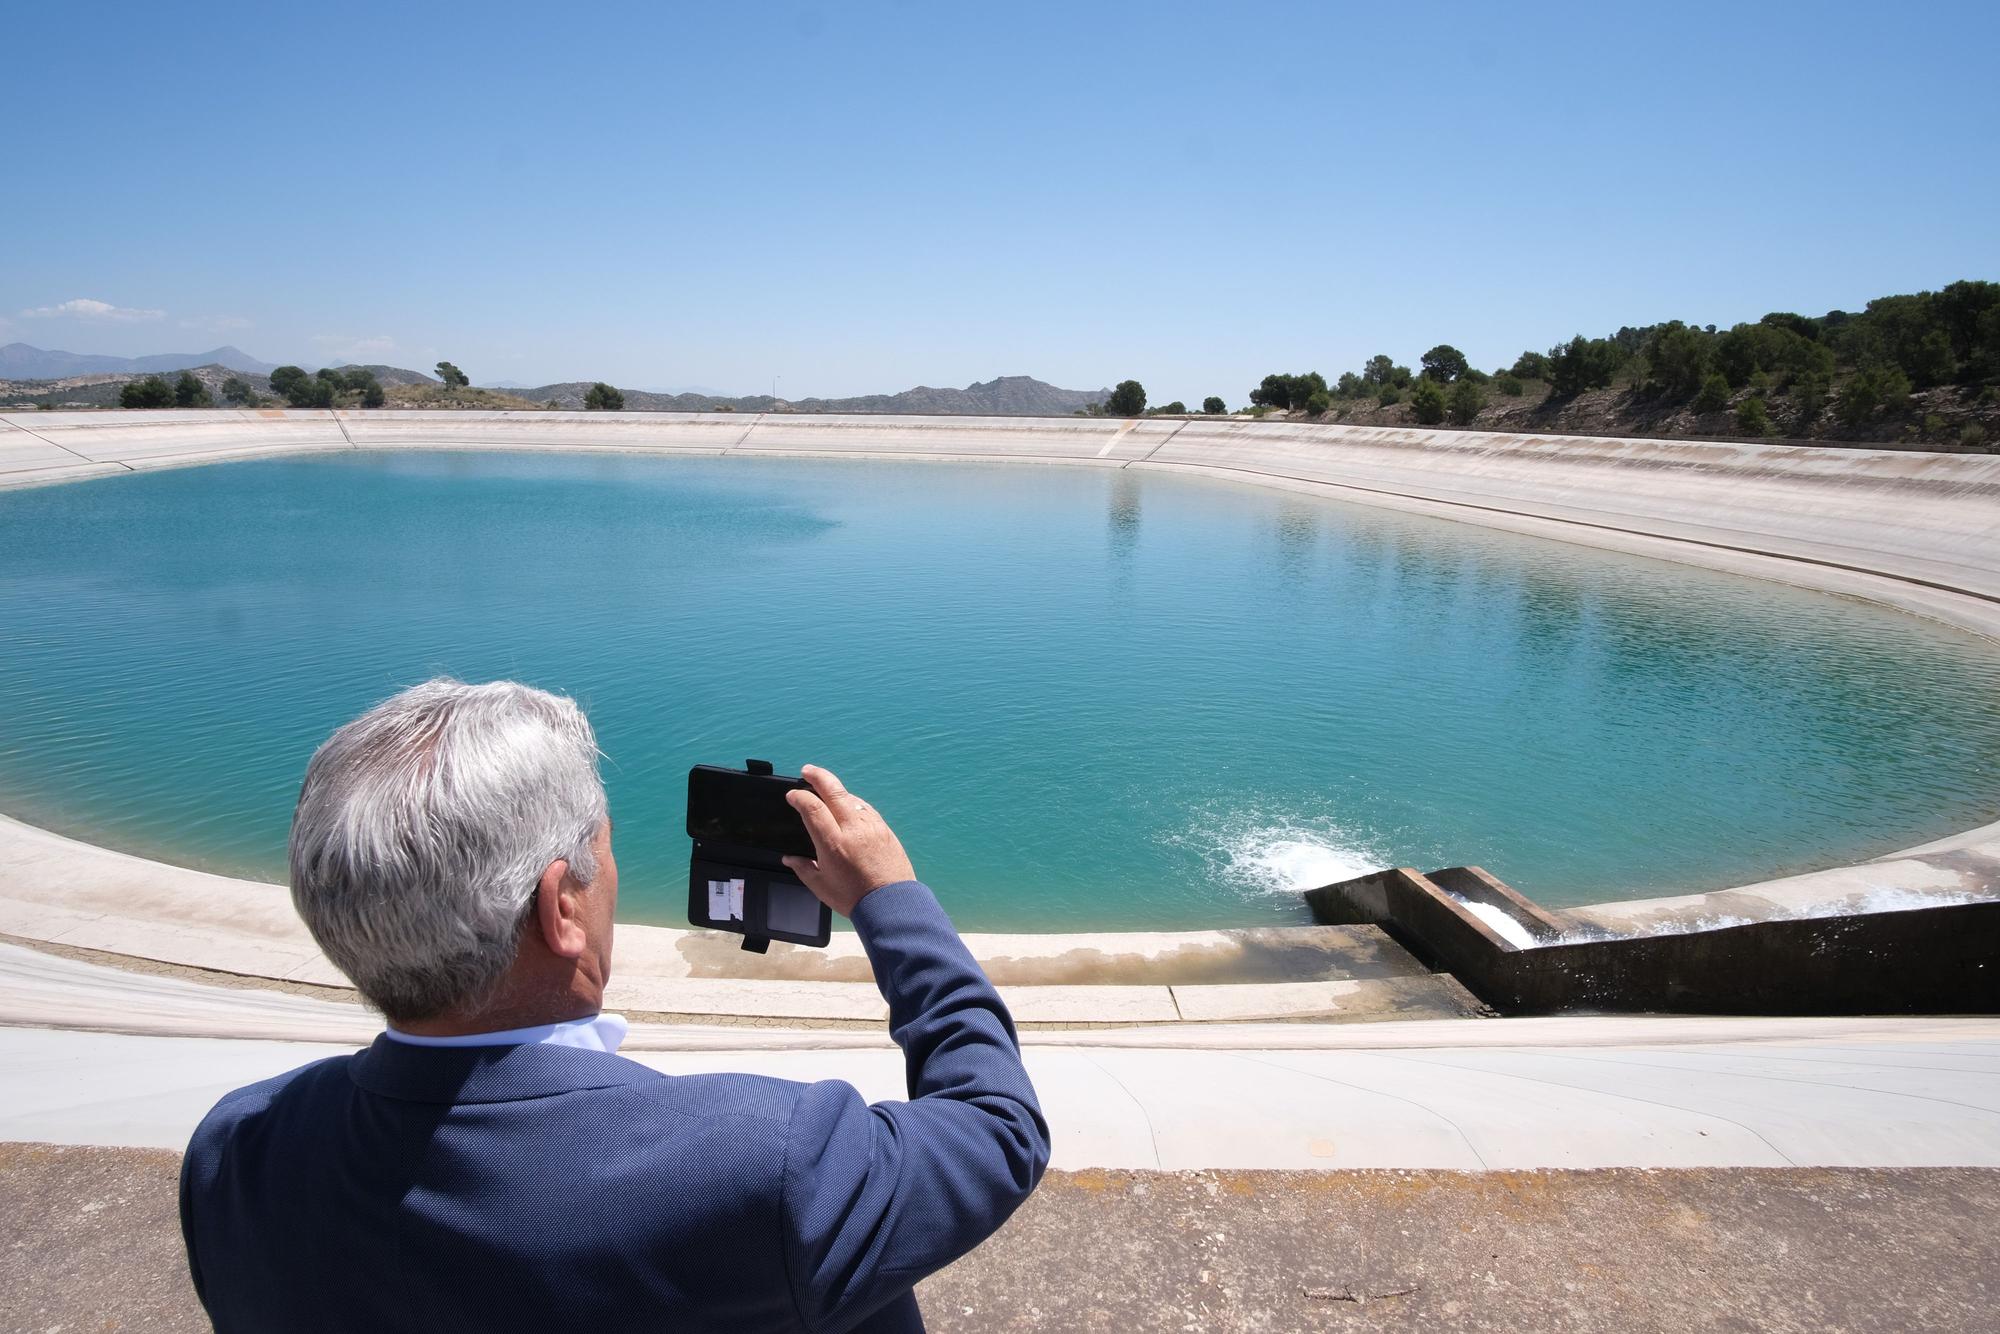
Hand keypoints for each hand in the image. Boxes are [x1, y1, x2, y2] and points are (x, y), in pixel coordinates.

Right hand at [782, 765, 915, 916]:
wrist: (891, 904)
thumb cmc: (854, 898)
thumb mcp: (821, 886)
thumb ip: (802, 868)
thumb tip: (789, 858)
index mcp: (833, 843)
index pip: (812, 808)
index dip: (799, 797)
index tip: (792, 796)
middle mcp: (853, 829)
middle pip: (833, 790)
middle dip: (817, 776)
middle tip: (807, 771)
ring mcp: (871, 826)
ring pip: (851, 798)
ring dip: (836, 791)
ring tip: (826, 793)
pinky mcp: (885, 829)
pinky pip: (866, 809)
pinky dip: (853, 804)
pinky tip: (848, 808)